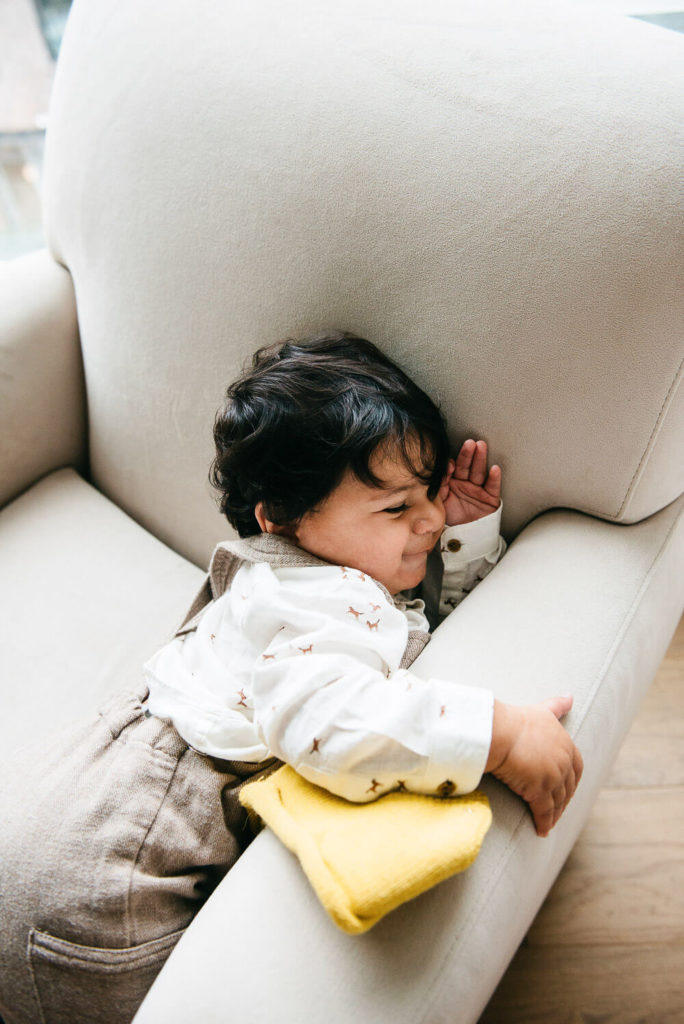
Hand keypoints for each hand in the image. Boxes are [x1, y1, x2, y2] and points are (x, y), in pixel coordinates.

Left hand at [439, 439, 500, 526]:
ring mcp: (478, 489)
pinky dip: (494, 478)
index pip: (452, 470)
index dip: (452, 465)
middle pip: (466, 466)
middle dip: (468, 454)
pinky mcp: (490, 498)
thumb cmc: (451, 520)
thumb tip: (441, 471)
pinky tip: (494, 469)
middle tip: (470, 443)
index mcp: (452, 483)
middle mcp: (465, 484)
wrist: (465, 538)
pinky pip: (493, 487)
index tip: (450, 463)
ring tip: (481, 447)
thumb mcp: (440, 502)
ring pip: (479, 472)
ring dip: (480, 459)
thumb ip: (439, 486)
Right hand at [485, 695, 583, 836]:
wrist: (497, 732)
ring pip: (557, 801)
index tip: (564, 789)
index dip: (570, 781)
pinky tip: (541, 831)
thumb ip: (557, 706)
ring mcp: (553, 777)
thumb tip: (571, 696)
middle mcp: (564, 761)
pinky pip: (544, 811)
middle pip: (568, 787)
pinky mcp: (540, 791)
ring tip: (547, 824)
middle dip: (564, 800)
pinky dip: (544, 822)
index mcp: (566, 743)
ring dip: (554, 815)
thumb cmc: (513, 720)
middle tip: (556, 810)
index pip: (576, 768)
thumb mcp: (541, 711)